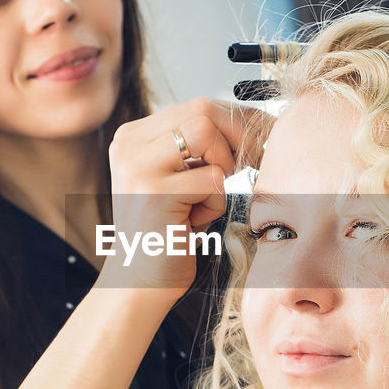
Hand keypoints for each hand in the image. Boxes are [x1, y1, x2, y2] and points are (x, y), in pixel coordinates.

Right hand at [103, 96, 271, 293]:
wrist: (139, 283)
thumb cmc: (168, 231)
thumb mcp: (176, 178)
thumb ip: (197, 148)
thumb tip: (255, 122)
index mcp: (133, 136)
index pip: (196, 106)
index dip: (237, 122)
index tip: (260, 141)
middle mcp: (128, 144)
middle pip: (203, 110)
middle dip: (237, 137)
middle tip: (247, 167)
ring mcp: (138, 167)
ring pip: (205, 133)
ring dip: (221, 167)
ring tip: (206, 197)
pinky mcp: (154, 193)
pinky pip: (212, 179)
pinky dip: (215, 202)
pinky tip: (193, 222)